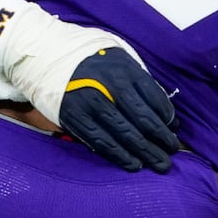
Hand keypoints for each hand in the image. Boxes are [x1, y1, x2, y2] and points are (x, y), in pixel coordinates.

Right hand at [0, 0, 179, 170]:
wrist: (43, 53)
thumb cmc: (86, 54)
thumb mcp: (116, 53)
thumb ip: (137, 75)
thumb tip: (160, 103)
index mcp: (124, 69)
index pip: (154, 98)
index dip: (167, 117)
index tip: (174, 129)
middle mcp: (110, 87)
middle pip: (143, 119)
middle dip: (162, 139)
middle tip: (173, 152)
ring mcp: (91, 104)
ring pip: (124, 134)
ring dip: (146, 151)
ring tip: (161, 164)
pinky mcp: (74, 118)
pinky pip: (101, 141)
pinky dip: (120, 155)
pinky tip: (133, 164)